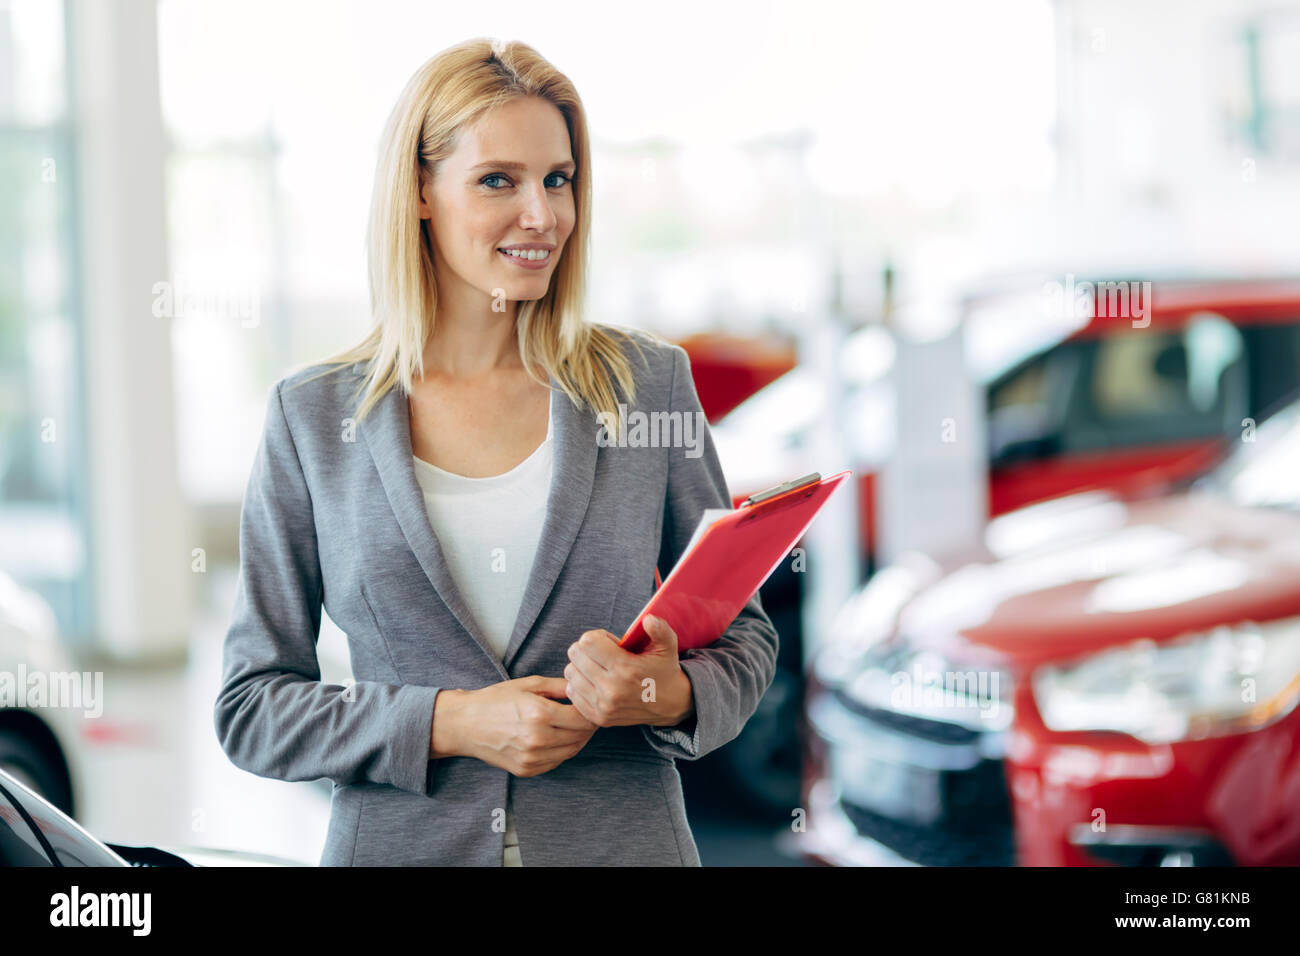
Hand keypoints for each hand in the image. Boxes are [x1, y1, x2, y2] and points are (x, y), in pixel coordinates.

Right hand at [431, 676, 597, 776]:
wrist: (465, 724)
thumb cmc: (496, 700)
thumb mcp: (528, 684)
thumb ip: (559, 686)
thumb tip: (583, 687)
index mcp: (539, 714)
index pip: (582, 719)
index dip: (591, 712)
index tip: (592, 705)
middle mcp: (537, 739)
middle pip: (580, 736)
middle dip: (588, 726)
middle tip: (589, 715)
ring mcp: (531, 758)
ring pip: (571, 751)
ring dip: (578, 739)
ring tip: (577, 727)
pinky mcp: (526, 770)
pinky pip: (556, 762)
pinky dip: (563, 751)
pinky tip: (559, 738)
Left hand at [563, 615, 694, 727]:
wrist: (671, 705)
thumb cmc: (664, 670)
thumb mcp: (667, 646)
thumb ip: (660, 629)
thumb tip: (648, 619)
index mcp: (626, 669)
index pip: (588, 641)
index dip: (597, 636)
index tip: (610, 642)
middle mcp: (611, 689)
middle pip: (575, 655)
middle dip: (587, 649)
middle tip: (604, 654)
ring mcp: (603, 705)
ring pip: (570, 673)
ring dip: (581, 666)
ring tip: (599, 667)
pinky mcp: (597, 717)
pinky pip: (571, 692)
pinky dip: (579, 683)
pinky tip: (595, 682)